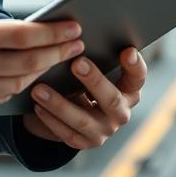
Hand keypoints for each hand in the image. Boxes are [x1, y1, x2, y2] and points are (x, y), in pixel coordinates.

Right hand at [0, 0, 83, 118]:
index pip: (23, 36)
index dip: (53, 32)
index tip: (72, 26)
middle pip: (29, 63)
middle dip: (59, 53)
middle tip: (78, 43)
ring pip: (19, 84)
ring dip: (43, 71)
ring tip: (58, 58)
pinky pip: (1, 97)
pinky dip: (19, 86)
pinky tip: (30, 75)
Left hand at [21, 47, 146, 148]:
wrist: (70, 108)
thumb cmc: (82, 78)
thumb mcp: (90, 68)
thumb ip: (91, 56)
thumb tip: (74, 34)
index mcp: (128, 90)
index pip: (137, 78)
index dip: (135, 66)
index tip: (127, 50)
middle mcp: (120, 112)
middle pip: (112, 99)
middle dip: (94, 80)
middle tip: (76, 63)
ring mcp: (104, 130)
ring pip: (83, 119)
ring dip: (59, 104)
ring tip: (39, 89)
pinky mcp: (86, 142)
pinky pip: (68, 133)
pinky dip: (51, 119)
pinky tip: (38, 106)